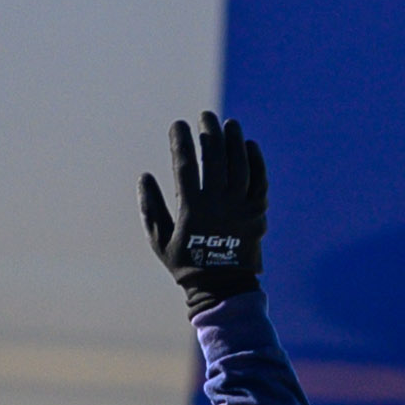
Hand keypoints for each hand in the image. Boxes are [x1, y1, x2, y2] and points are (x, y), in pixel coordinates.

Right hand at [139, 109, 266, 307]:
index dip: (181, 141)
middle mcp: (219, 205)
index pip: (185, 166)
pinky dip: (255, 160)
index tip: (177, 125)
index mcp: (192, 210)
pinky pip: (259, 180)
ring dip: (234, 140)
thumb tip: (145, 176)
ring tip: (228, 123)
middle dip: (209, 132)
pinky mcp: (258, 212)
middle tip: (204, 116)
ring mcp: (242, 207)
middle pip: (216, 158)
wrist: (224, 288)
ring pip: (240, 165)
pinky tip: (248, 144)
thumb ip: (150, 207)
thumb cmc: (187, 264)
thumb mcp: (159, 240)